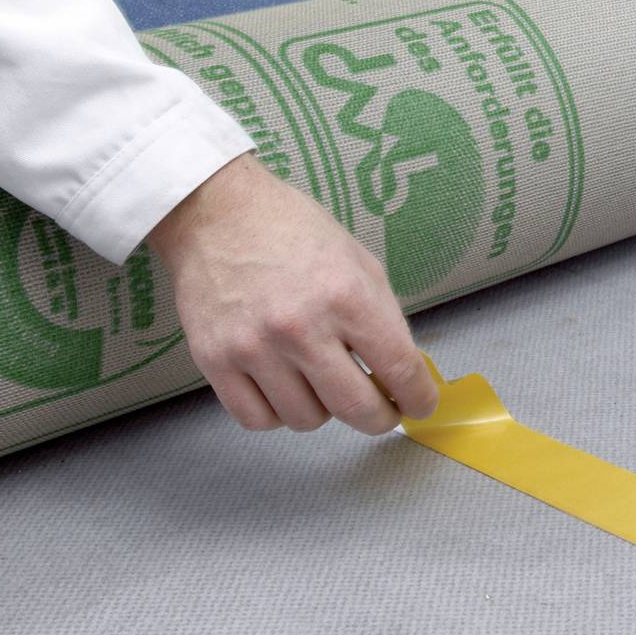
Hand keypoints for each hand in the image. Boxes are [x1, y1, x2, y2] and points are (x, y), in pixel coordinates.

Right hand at [147, 155, 438, 433]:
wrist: (217, 213)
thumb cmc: (293, 232)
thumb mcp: (358, 262)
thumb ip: (383, 318)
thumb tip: (404, 373)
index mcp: (347, 295)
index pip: (399, 369)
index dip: (419, 398)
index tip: (421, 405)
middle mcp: (302, 327)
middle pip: (357, 409)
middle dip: (380, 418)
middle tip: (381, 410)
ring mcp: (255, 348)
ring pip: (306, 421)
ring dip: (323, 410)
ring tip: (320, 380)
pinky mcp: (215, 362)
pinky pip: (258, 419)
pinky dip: (277, 412)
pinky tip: (283, 387)